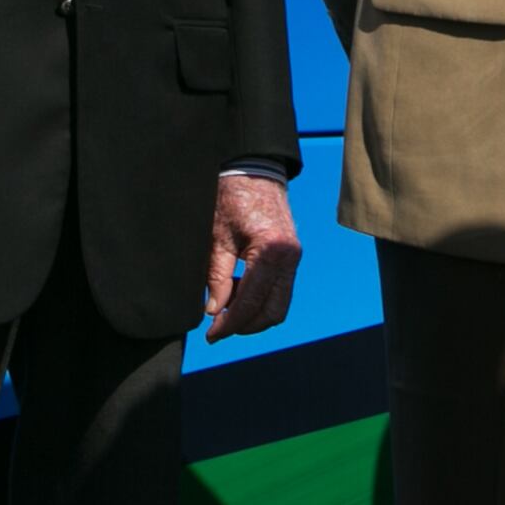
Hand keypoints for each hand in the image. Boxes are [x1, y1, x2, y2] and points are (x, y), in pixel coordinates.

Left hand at [203, 172, 299, 341]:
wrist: (253, 169)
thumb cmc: (232, 196)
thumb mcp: (217, 237)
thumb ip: (217, 276)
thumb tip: (213, 311)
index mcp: (271, 251)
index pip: (252, 302)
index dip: (230, 324)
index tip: (211, 335)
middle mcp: (289, 258)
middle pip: (273, 312)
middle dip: (245, 326)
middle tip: (217, 328)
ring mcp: (293, 258)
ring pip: (279, 305)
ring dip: (253, 315)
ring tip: (224, 311)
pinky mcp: (290, 256)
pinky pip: (279, 290)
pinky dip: (260, 299)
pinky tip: (237, 293)